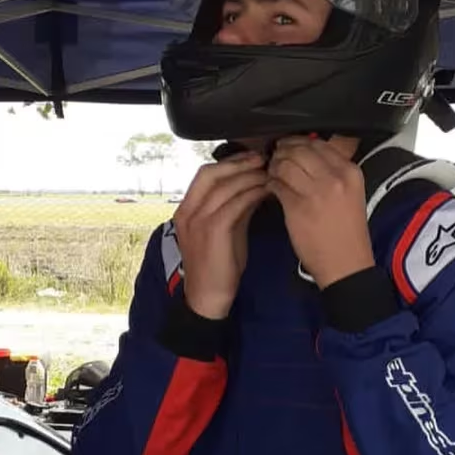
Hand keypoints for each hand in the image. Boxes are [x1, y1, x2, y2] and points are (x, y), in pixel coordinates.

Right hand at [173, 152, 267, 318]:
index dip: (229, 162)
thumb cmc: (218, 266)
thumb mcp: (224, 231)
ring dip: (249, 177)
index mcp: (186, 210)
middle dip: (239, 163)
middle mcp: (188, 212)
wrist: (208, 297)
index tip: (251, 157)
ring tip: (268, 174)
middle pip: (211, 174)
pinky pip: (234, 204)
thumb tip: (255, 186)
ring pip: (224, 187)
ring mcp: (197, 221)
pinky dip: (251, 194)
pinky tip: (265, 192)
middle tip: (263, 159)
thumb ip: (234, 208)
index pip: (205, 174)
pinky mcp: (212, 231)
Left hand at [267, 137, 374, 287]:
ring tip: (273, 174)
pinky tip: (272, 189)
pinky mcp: (298, 207)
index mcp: (350, 172)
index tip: (291, 147)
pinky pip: (277, 184)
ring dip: (275, 167)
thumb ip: (332, 172)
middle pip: (300, 149)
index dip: (299, 142)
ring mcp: (316, 192)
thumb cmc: (347, 233)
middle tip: (277, 157)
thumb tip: (307, 153)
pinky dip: (270, 184)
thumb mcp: (350, 194)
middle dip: (284, 151)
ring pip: (285, 164)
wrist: (346, 264)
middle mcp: (335, 178)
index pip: (319, 143)